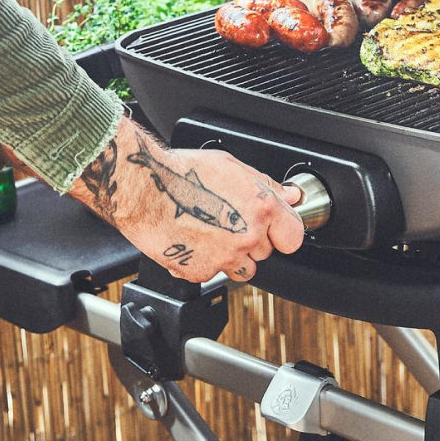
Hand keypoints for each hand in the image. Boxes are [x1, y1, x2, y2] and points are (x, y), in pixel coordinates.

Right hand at [70, 115, 304, 282]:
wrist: (144, 190)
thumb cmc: (184, 172)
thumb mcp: (232, 166)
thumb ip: (267, 185)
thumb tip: (290, 195)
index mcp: (261, 208)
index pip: (294, 236)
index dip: (284, 231)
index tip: (276, 228)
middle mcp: (246, 236)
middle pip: (266, 252)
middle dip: (252, 240)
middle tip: (230, 220)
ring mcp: (224, 258)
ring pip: (243, 269)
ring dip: (233, 256)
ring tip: (212, 232)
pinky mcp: (200, 272)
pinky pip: (212, 274)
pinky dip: (204, 263)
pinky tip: (193, 241)